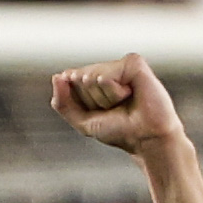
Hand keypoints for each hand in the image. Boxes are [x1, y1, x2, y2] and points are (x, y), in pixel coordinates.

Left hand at [51, 53, 185, 157]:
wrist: (146, 139)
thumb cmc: (120, 131)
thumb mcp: (83, 121)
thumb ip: (63, 103)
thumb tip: (57, 76)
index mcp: (97, 77)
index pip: (70, 81)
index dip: (82, 103)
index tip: (103, 112)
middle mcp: (109, 68)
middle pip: (79, 79)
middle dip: (93, 101)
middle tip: (116, 109)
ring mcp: (121, 64)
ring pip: (92, 77)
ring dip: (106, 99)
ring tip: (125, 103)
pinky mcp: (134, 63)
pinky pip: (106, 77)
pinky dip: (114, 93)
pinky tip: (131, 94)